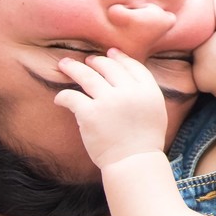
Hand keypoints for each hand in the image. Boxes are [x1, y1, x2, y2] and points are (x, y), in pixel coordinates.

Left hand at [55, 49, 167, 168]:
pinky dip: (63, 96)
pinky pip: (71, 96)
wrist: (134, 162)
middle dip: (95, 61)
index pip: (132, 66)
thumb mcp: (156, 112)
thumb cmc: (145, 142)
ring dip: (73, 67)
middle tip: (87, 60)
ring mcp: (108, 101)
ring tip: (64, 64)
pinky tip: (59, 99)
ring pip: (86, 75)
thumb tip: (129, 79)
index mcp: (148, 91)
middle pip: (109, 67)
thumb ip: (146, 94)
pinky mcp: (89, 113)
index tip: (110, 53)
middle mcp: (129, 92)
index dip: (119, 58)